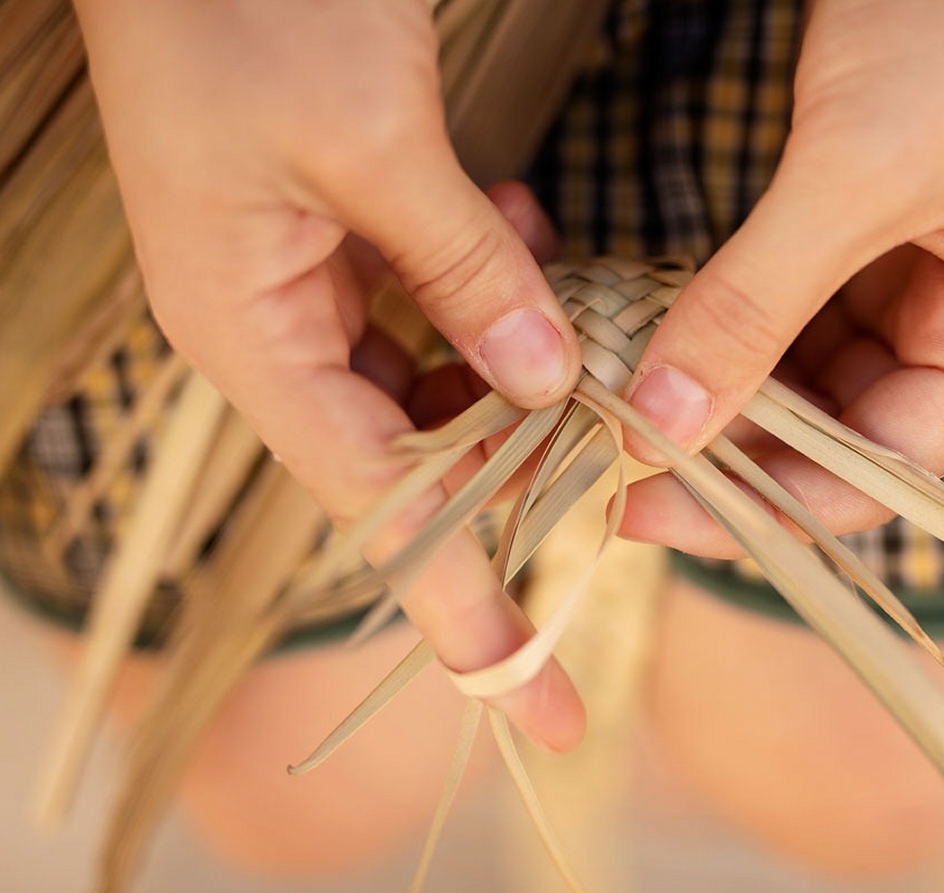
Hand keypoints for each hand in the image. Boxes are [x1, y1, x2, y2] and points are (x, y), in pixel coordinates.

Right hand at [72, 0, 583, 748]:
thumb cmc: (248, 3)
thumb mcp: (369, 142)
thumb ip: (462, 272)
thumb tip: (545, 382)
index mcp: (247, 335)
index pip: (375, 509)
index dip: (463, 604)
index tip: (535, 695)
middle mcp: (271, 328)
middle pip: (408, 454)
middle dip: (515, 472)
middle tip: (618, 503)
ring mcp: (302, 280)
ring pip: (428, 373)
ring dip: (512, 363)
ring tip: (581, 334)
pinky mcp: (335, 230)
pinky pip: (425, 295)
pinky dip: (486, 281)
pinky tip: (521, 228)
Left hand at [621, 0, 943, 553]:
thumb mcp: (858, 175)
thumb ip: (757, 306)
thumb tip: (663, 422)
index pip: (879, 473)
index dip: (764, 506)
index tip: (648, 509)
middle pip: (828, 436)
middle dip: (723, 455)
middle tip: (608, 468)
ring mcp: (897, 279)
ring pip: (790, 379)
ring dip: (707, 394)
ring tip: (611, 416)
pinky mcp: (845, 234)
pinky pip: (770, 312)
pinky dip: (709, 328)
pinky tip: (642, 345)